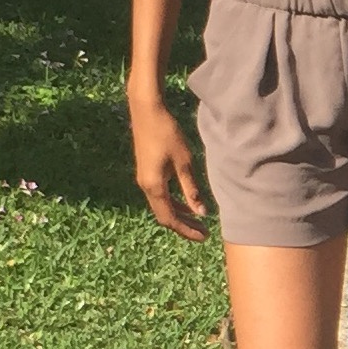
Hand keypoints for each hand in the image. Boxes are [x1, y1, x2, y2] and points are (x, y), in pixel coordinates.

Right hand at [130, 98, 209, 240]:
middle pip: (164, 216)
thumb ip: (191, 188)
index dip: (186, 230)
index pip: (170, 218)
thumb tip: (201, 212)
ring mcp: (144, 180)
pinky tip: (187, 202)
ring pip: (162, 206)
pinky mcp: (146, 172)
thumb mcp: (184, 162)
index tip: (203, 237)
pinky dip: (174, 202)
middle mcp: (145, 187)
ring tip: (198, 221)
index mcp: (154, 187)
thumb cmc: (167, 133)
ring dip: (179, 215)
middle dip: (184, 226)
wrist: (146, 111)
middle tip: (203, 233)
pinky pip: (160, 195)